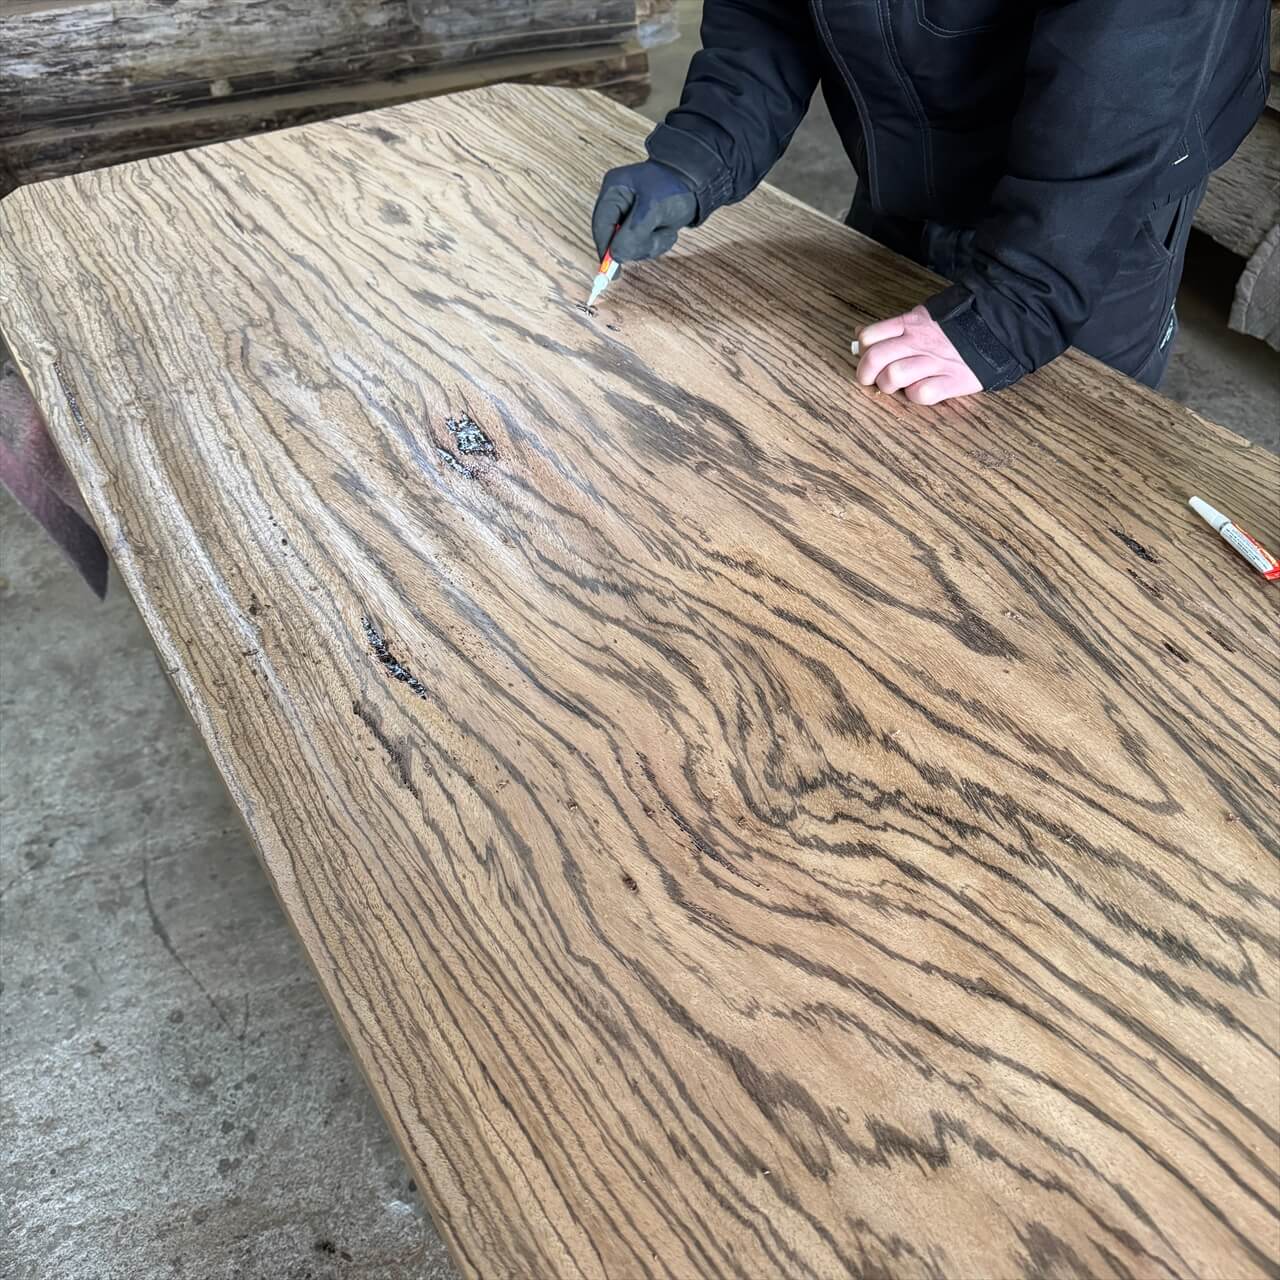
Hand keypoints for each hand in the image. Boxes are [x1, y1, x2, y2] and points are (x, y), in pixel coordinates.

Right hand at [592, 161, 696, 261]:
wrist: (699, 184)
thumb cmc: (675, 188)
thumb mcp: (653, 209)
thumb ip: (632, 234)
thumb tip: (615, 256)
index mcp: (614, 191)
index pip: (601, 225)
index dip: (605, 249)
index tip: (612, 272)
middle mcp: (619, 204)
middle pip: (615, 240)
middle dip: (637, 244)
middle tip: (657, 237)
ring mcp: (630, 216)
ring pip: (631, 246)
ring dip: (651, 244)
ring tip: (666, 229)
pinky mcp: (643, 226)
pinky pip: (644, 246)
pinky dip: (658, 243)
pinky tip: (668, 231)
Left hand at [854, 305, 981, 404]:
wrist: (999, 328)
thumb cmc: (956, 327)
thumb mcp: (924, 317)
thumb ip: (894, 327)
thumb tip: (859, 334)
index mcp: (910, 323)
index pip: (869, 336)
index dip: (863, 351)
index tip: (867, 359)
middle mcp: (919, 341)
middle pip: (875, 358)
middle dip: (866, 374)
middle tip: (872, 380)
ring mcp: (935, 361)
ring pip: (893, 376)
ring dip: (890, 386)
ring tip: (900, 386)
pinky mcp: (952, 380)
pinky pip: (921, 394)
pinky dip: (917, 396)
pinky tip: (924, 389)